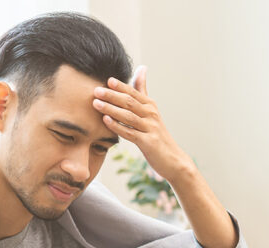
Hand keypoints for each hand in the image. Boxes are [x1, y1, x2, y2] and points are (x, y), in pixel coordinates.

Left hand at [92, 65, 192, 184]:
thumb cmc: (156, 134)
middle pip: (129, 102)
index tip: (107, 80)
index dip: (121, 86)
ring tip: (96, 104)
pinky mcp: (148, 142)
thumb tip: (141, 67)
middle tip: (96, 91)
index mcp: (150, 106)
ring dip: (111, 109)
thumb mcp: (150, 111)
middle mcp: (151, 114)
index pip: (133, 92)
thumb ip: (143, 90)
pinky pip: (129, 133)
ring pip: (128, 116)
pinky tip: (106, 121)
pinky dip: (117, 126)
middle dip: (111, 95)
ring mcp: (150, 128)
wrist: (172, 158)